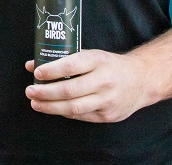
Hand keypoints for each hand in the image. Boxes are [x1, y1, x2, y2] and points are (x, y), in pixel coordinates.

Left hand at [24, 49, 154, 122]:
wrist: (141, 80)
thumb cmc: (110, 65)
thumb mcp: (91, 56)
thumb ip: (64, 60)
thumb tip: (32, 65)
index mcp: (99, 60)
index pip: (72, 65)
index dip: (52, 70)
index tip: (37, 72)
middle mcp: (104, 81)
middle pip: (69, 90)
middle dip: (45, 92)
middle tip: (30, 91)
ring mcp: (107, 100)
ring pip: (73, 107)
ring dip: (50, 107)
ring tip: (35, 103)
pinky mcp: (108, 115)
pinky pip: (81, 116)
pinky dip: (64, 112)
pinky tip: (54, 108)